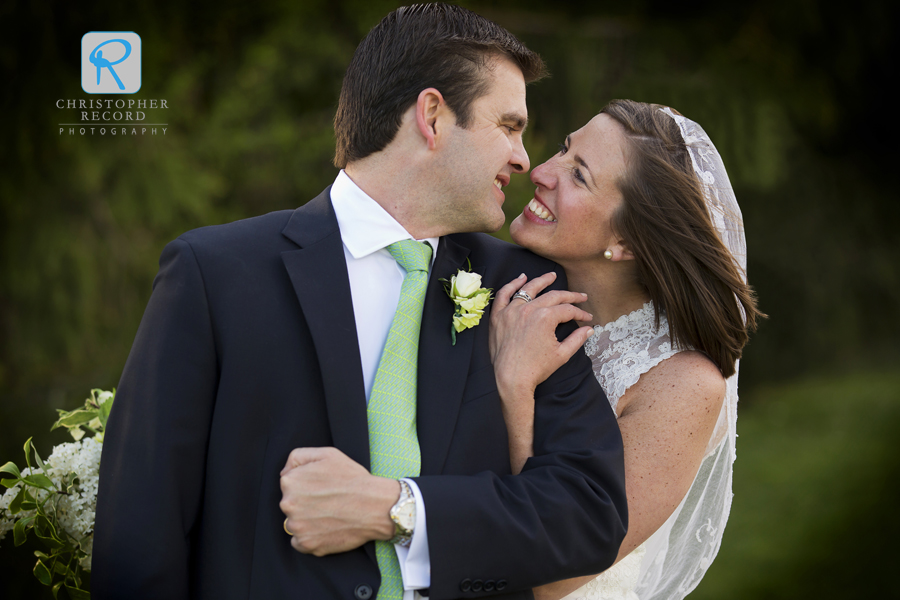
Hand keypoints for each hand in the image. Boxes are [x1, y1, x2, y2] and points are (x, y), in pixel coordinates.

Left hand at [279, 447, 399, 555]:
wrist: (374, 506)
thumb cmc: (353, 479)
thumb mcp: (327, 454)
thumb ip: (298, 457)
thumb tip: (285, 472)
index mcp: (290, 482)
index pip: (289, 484)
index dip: (307, 485)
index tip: (321, 488)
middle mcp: (288, 504)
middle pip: (290, 504)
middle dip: (305, 503)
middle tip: (327, 501)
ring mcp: (297, 526)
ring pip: (294, 523)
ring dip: (307, 521)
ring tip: (329, 514)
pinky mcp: (307, 545)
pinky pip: (300, 542)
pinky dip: (311, 537)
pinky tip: (326, 528)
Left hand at [489, 272, 593, 471]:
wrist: (511, 379)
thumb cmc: (537, 369)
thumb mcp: (562, 354)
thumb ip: (577, 339)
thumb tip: (589, 329)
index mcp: (546, 318)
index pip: (567, 310)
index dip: (580, 313)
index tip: (587, 318)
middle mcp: (529, 309)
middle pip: (553, 296)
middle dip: (570, 296)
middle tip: (580, 296)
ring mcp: (512, 311)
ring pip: (529, 289)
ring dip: (542, 281)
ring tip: (552, 275)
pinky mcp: (498, 316)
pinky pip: (504, 295)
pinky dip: (512, 284)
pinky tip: (521, 278)